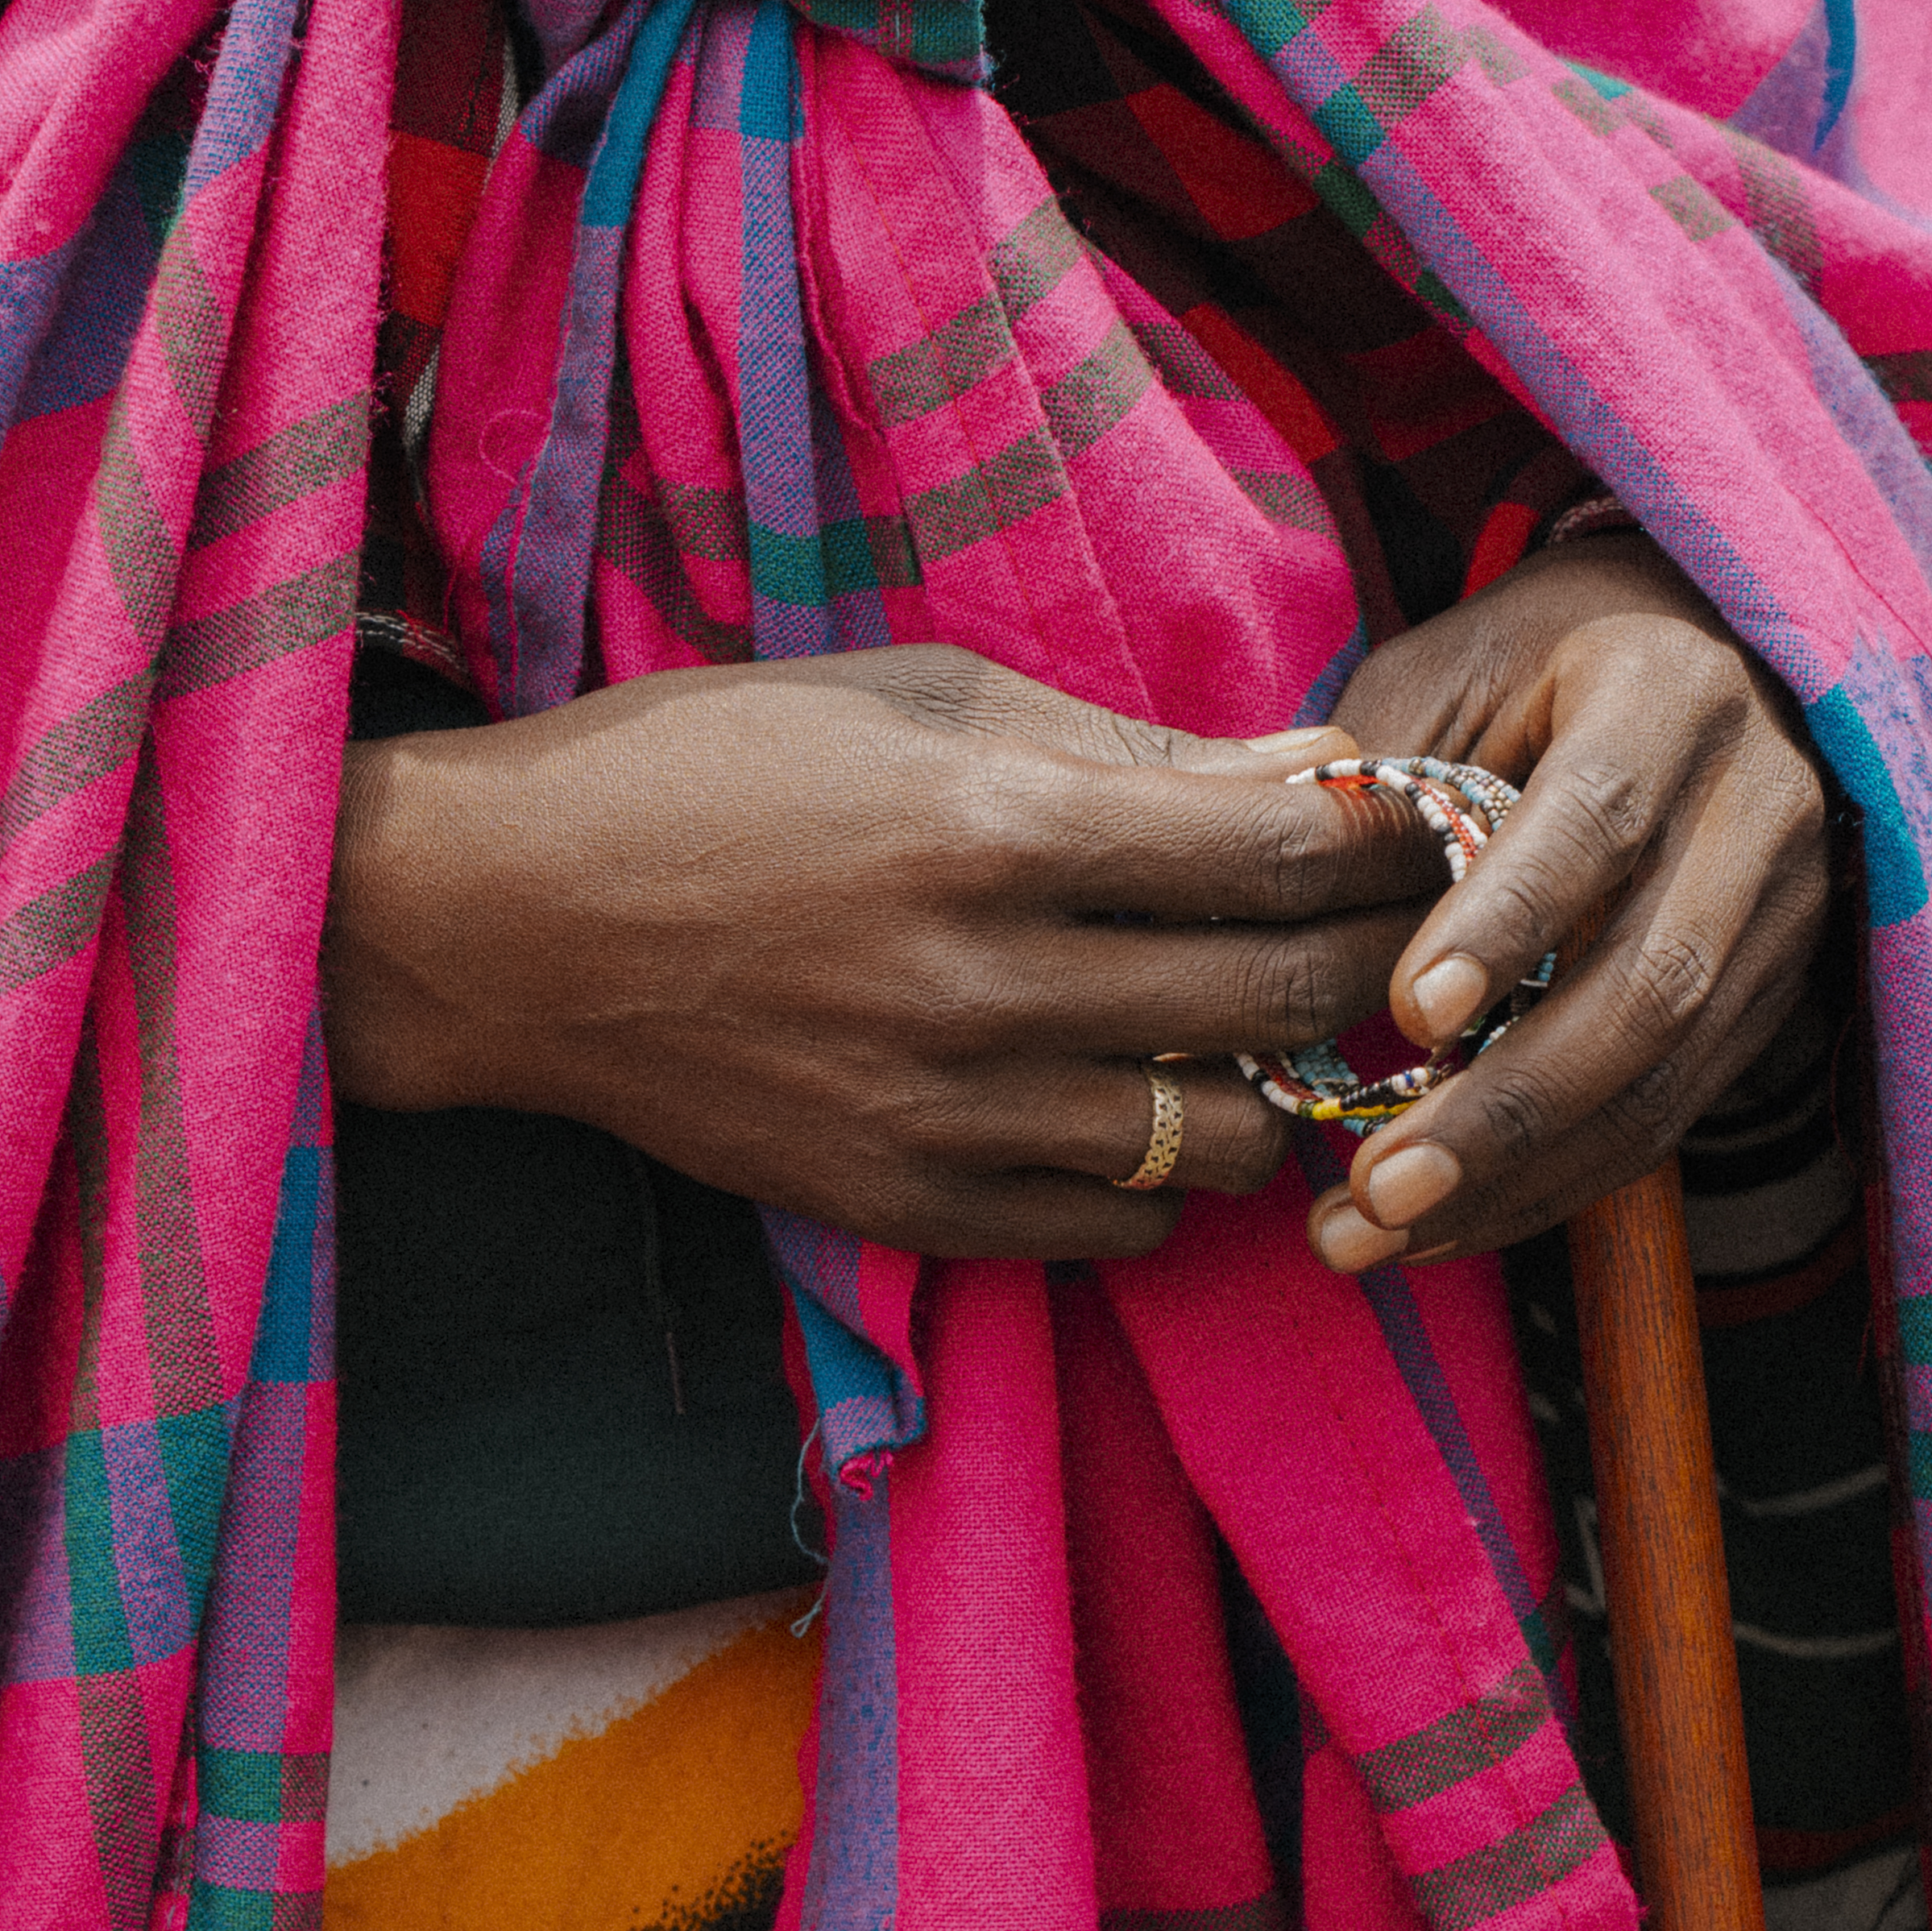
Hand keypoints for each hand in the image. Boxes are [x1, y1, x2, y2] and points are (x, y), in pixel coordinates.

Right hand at [326, 644, 1449, 1261]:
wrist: (515, 927)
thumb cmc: (716, 771)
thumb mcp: (919, 703)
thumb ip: (1127, 753)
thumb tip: (1311, 776)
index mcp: (998, 828)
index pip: (1279, 853)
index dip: (1383, 844)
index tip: (1416, 830)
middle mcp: (987, 986)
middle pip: (1282, 1003)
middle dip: (1375, 967)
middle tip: (1393, 939)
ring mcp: (948, 1114)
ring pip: (1222, 1142)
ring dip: (1270, 1089)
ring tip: (1249, 1034)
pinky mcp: (906, 1204)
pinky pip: (1117, 1226)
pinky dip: (1159, 1176)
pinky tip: (1131, 1106)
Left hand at [1304, 537, 1831, 1272]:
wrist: (1710, 656)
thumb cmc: (1536, 665)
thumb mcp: (1448, 673)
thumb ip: (1381, 784)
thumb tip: (1271, 920)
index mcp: (1668, 691)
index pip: (1596, 818)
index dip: (1508, 923)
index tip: (1409, 1016)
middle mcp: (1757, 803)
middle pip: (1648, 983)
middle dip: (1505, 1106)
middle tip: (1376, 1185)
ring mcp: (1783, 912)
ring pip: (1666, 1076)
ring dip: (1519, 1178)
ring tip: (1379, 1233)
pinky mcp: (1772, 998)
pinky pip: (1669, 1117)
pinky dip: (1552, 1186)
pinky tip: (1441, 1225)